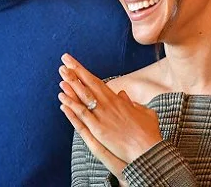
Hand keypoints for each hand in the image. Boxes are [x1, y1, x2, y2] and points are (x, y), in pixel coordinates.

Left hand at [58, 54, 162, 170]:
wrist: (149, 150)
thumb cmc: (149, 133)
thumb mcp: (144, 112)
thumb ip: (132, 103)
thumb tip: (123, 95)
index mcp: (117, 100)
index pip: (97, 82)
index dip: (85, 72)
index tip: (74, 64)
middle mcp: (108, 105)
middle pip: (88, 84)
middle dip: (75, 71)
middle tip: (64, 59)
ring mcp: (102, 116)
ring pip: (83, 96)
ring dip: (71, 84)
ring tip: (61, 73)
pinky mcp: (98, 129)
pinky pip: (82, 115)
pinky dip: (71, 105)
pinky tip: (62, 98)